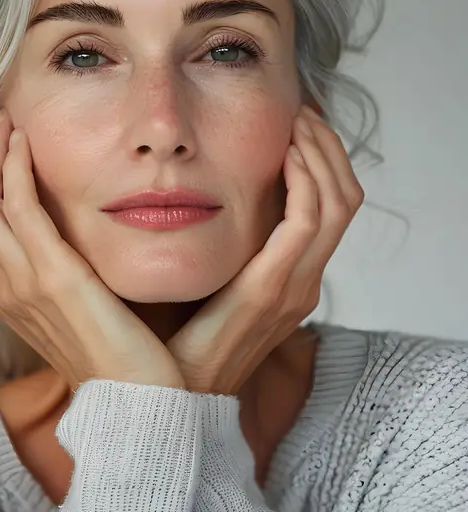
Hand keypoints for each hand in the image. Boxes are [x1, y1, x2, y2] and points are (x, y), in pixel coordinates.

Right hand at [0, 109, 185, 391]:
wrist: (142, 406)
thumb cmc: (129, 359)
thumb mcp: (95, 309)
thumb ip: (83, 274)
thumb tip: (92, 243)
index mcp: (19, 296)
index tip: (6, 142)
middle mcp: (10, 287)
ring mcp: (24, 284)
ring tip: (9, 118)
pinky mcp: (53, 279)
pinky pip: (19, 209)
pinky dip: (16, 170)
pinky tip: (26, 142)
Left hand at [165, 104, 364, 394]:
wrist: (167, 399)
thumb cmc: (178, 342)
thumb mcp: (208, 285)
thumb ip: (222, 249)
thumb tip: (204, 200)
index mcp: (289, 281)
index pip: (329, 208)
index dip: (322, 163)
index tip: (297, 126)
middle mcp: (303, 283)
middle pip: (343, 199)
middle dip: (327, 149)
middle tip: (301, 112)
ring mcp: (295, 289)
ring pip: (336, 204)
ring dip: (320, 155)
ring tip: (297, 121)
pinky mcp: (272, 290)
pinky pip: (307, 222)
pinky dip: (305, 182)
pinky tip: (285, 155)